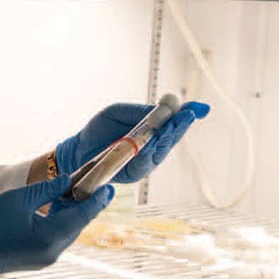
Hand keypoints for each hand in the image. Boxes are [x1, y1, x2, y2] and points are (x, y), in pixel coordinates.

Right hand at [0, 175, 110, 278]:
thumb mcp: (19, 198)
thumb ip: (47, 188)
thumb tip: (67, 181)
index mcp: (52, 237)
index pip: (84, 214)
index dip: (97, 198)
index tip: (108, 186)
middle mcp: (53, 251)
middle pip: (77, 223)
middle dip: (83, 202)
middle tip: (89, 182)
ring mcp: (44, 258)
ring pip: (66, 230)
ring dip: (69, 211)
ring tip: (71, 190)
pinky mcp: (35, 258)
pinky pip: (54, 237)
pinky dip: (58, 220)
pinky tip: (53, 206)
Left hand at [55, 101, 209, 183]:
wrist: (79, 147)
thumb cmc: (101, 129)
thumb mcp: (120, 113)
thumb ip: (143, 111)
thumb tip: (169, 104)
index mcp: (154, 132)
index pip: (174, 124)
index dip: (187, 117)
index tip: (199, 108)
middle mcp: (154, 148)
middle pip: (172, 138)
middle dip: (180, 126)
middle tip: (187, 114)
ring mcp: (146, 162)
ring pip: (160, 151)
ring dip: (166, 139)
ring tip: (171, 126)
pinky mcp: (133, 174)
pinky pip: (143, 164)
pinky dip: (147, 154)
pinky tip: (151, 145)